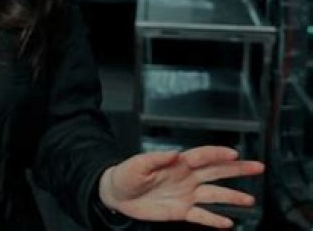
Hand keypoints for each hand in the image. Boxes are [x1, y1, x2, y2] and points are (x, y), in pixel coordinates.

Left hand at [98, 146, 264, 227]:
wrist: (118, 195)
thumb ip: (155, 159)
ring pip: (214, 195)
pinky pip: (202, 216)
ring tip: (249, 199)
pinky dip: (214, 219)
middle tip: (257, 167)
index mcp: (177, 163)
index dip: (217, 154)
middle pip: (217, 172)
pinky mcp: (181, 211)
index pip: (202, 156)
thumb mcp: (137, 164)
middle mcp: (186, 177)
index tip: (234, 153)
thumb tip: (173, 155)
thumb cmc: (126, 174)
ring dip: (232, 197)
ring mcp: (186, 194)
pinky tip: (228, 222)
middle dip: (237, 169)